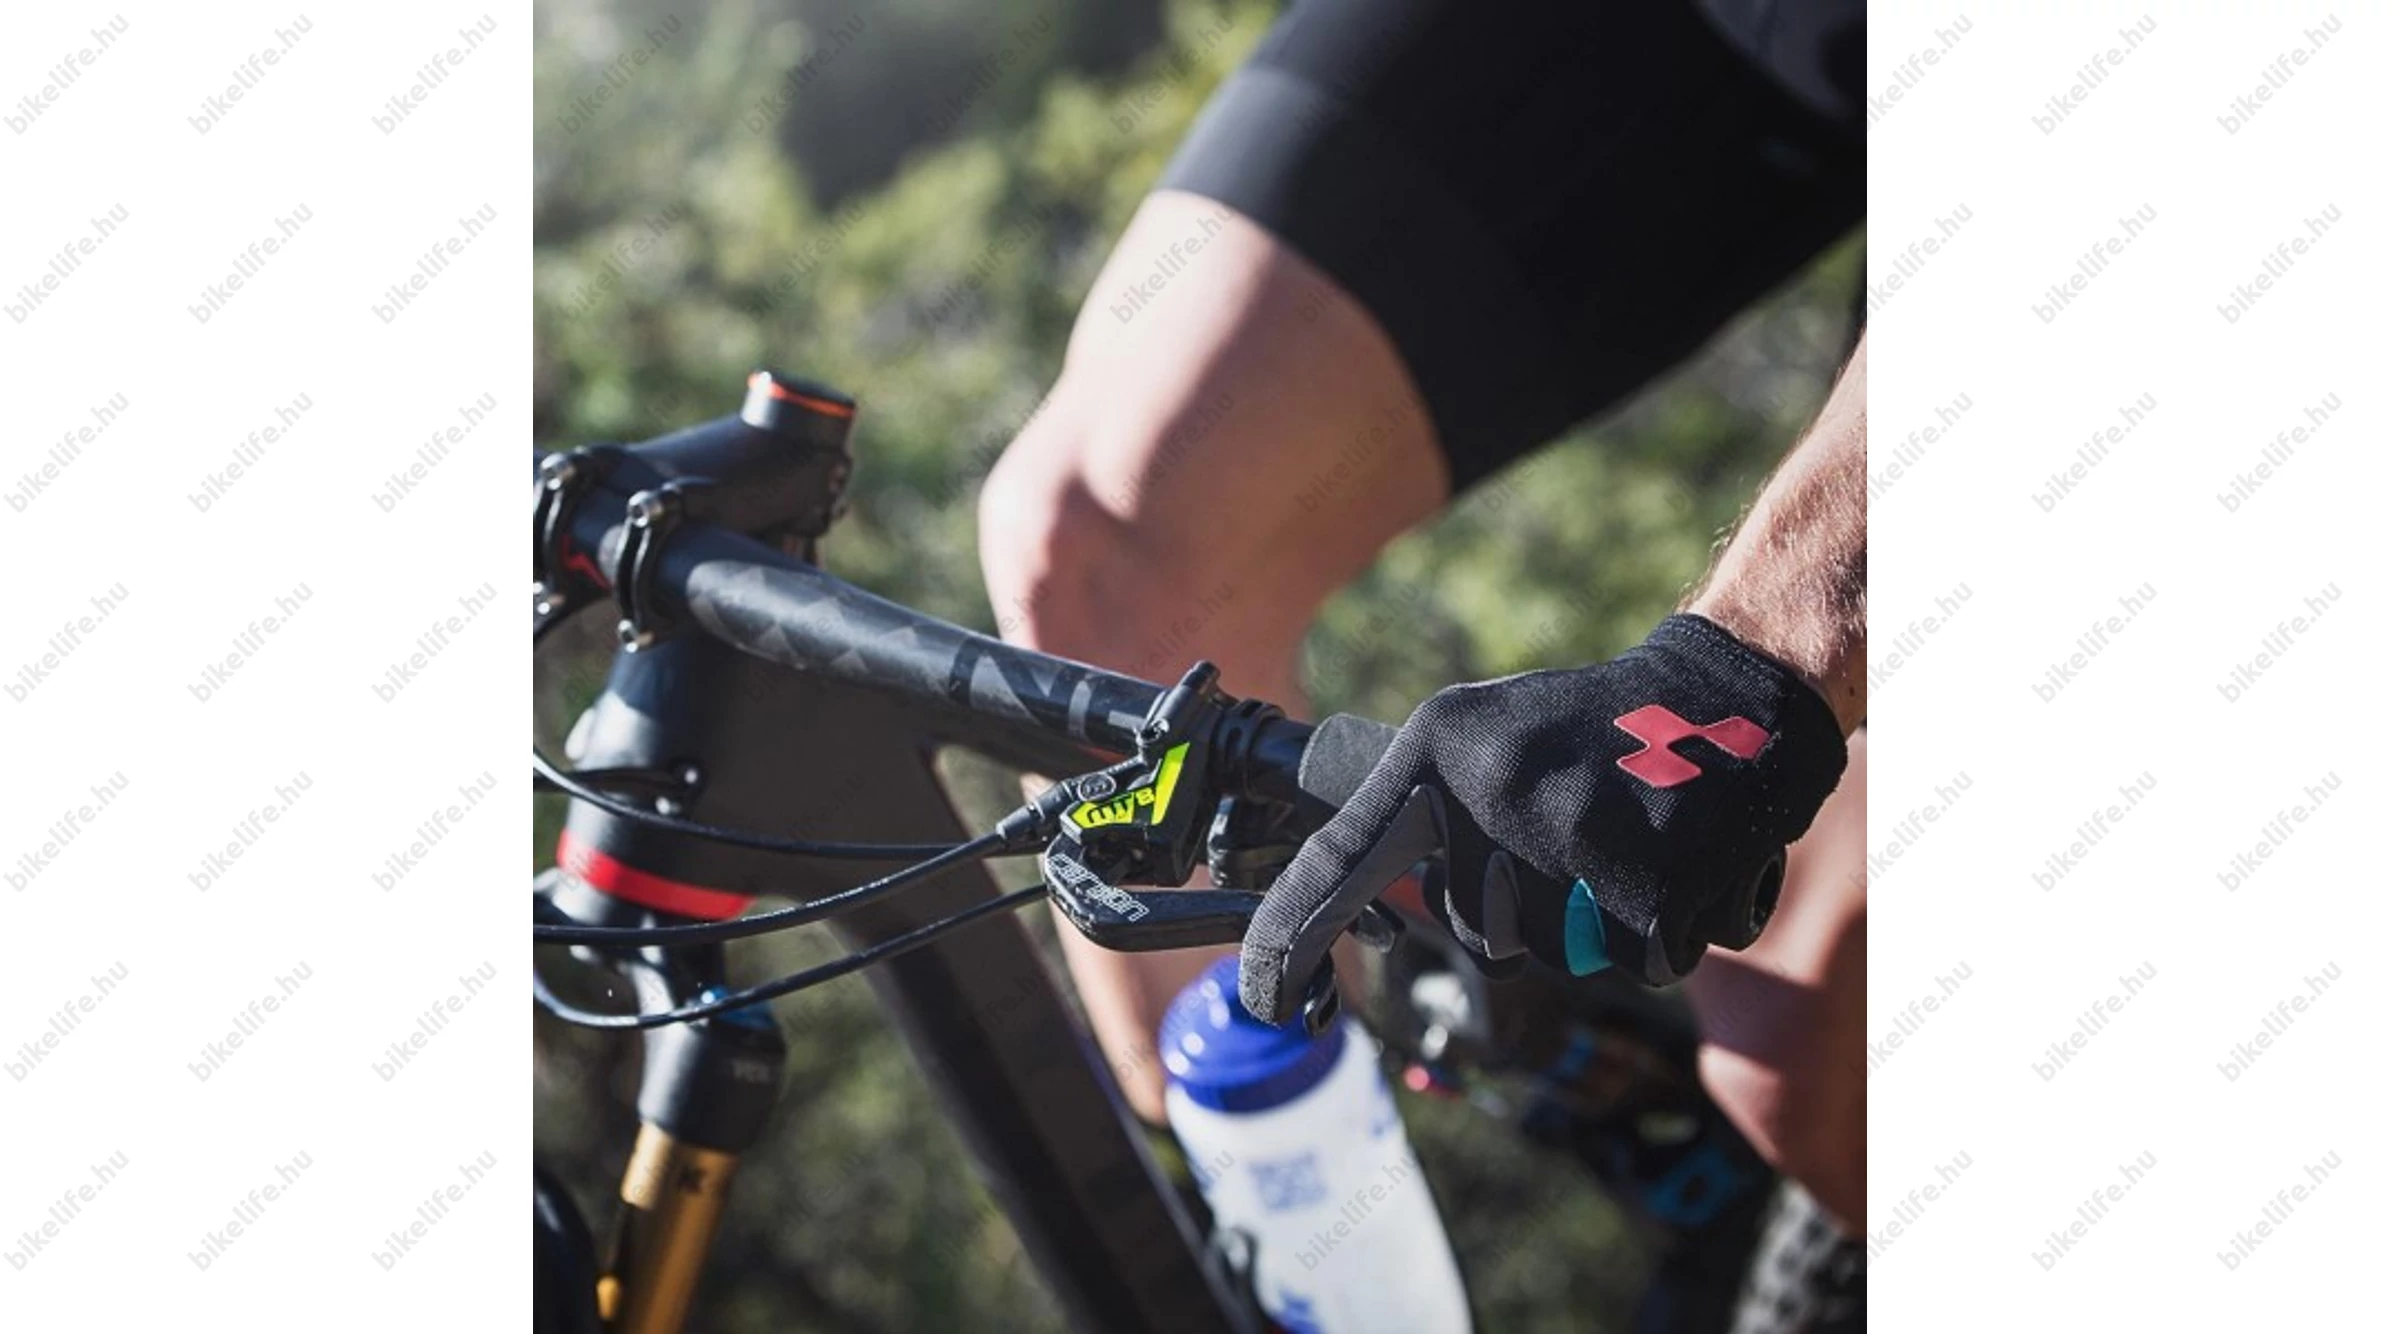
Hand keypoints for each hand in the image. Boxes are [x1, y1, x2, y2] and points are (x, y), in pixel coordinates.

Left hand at [1238, 615, 1849, 1022]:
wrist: (1730, 694)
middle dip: (1530, 911)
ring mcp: (1569, 835)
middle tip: (1579, 837)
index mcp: (1438, 750)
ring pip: (1563, 954)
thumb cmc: (1597, 729)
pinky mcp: (1650, 879)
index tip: (1260, 995)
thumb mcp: (1483, 738)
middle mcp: (1490, 789)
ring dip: (1603, 924)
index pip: (1340, 858)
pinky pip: (1644, 960)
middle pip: (1479, 931)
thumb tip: (1351, 896)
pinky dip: (1670, 930)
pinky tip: (1682, 861)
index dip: (1289, 934)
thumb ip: (1421, 814)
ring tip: (1633, 839)